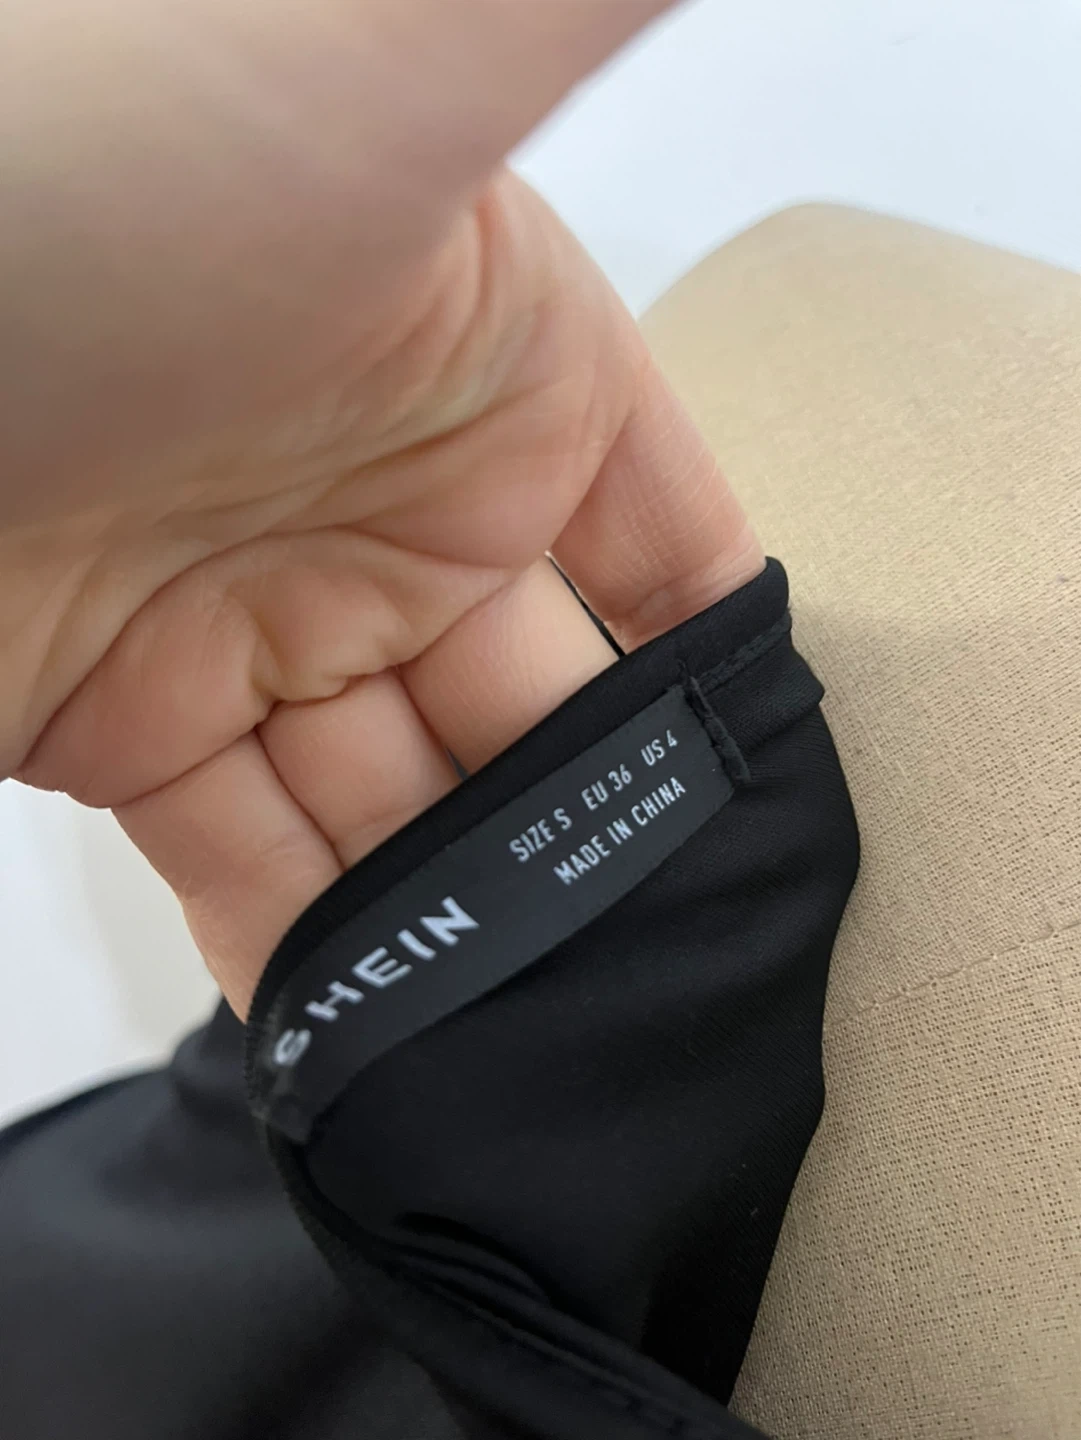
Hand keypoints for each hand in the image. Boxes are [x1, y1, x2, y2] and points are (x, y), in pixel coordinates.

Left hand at [2, 0, 761, 1012]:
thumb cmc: (75, 149)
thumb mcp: (370, 86)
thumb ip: (556, 43)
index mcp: (491, 375)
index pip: (663, 551)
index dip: (716, 677)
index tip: (763, 807)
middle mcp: (383, 501)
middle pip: (536, 718)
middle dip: (585, 844)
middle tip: (635, 970)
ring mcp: (252, 618)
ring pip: (396, 808)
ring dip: (453, 924)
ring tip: (515, 1038)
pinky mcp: (120, 716)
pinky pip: (248, 856)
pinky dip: (310, 948)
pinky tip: (370, 1026)